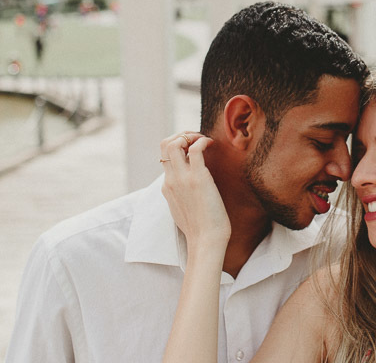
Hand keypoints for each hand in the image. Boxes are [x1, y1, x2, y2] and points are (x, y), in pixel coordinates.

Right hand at [160, 132, 230, 251]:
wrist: (206, 241)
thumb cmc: (201, 229)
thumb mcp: (183, 209)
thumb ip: (182, 196)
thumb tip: (192, 189)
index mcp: (167, 187)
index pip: (164, 157)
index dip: (178, 146)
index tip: (193, 147)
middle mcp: (171, 180)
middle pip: (164, 144)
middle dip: (180, 135)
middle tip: (196, 139)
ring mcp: (182, 178)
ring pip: (173, 143)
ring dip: (189, 135)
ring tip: (202, 140)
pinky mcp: (198, 178)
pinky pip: (195, 149)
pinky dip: (202, 141)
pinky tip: (211, 144)